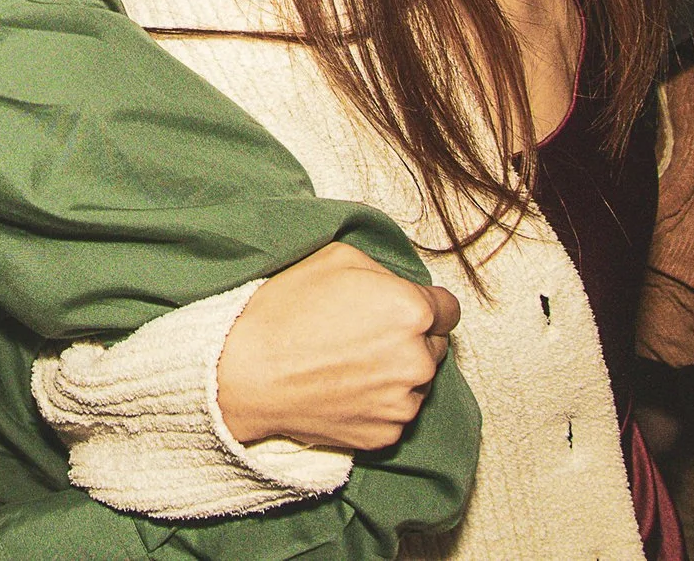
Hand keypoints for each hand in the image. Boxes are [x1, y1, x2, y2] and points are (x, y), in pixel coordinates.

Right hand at [214, 241, 459, 452]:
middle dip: (410, 339)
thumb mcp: (335, 258)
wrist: (244, 372)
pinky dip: (376, 403)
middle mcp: (417, 359)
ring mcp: (403, 403)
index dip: (425, 306)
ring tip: (348, 363)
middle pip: (434, 347)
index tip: (404, 310)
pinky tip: (342, 388)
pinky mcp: (386, 435)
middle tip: (365, 334)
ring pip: (416, 383)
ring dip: (395, 373)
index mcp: (411, 311)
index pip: (449, 309)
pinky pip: (394, 414)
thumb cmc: (284, 310)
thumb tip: (399, 285)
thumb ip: (383, 270)